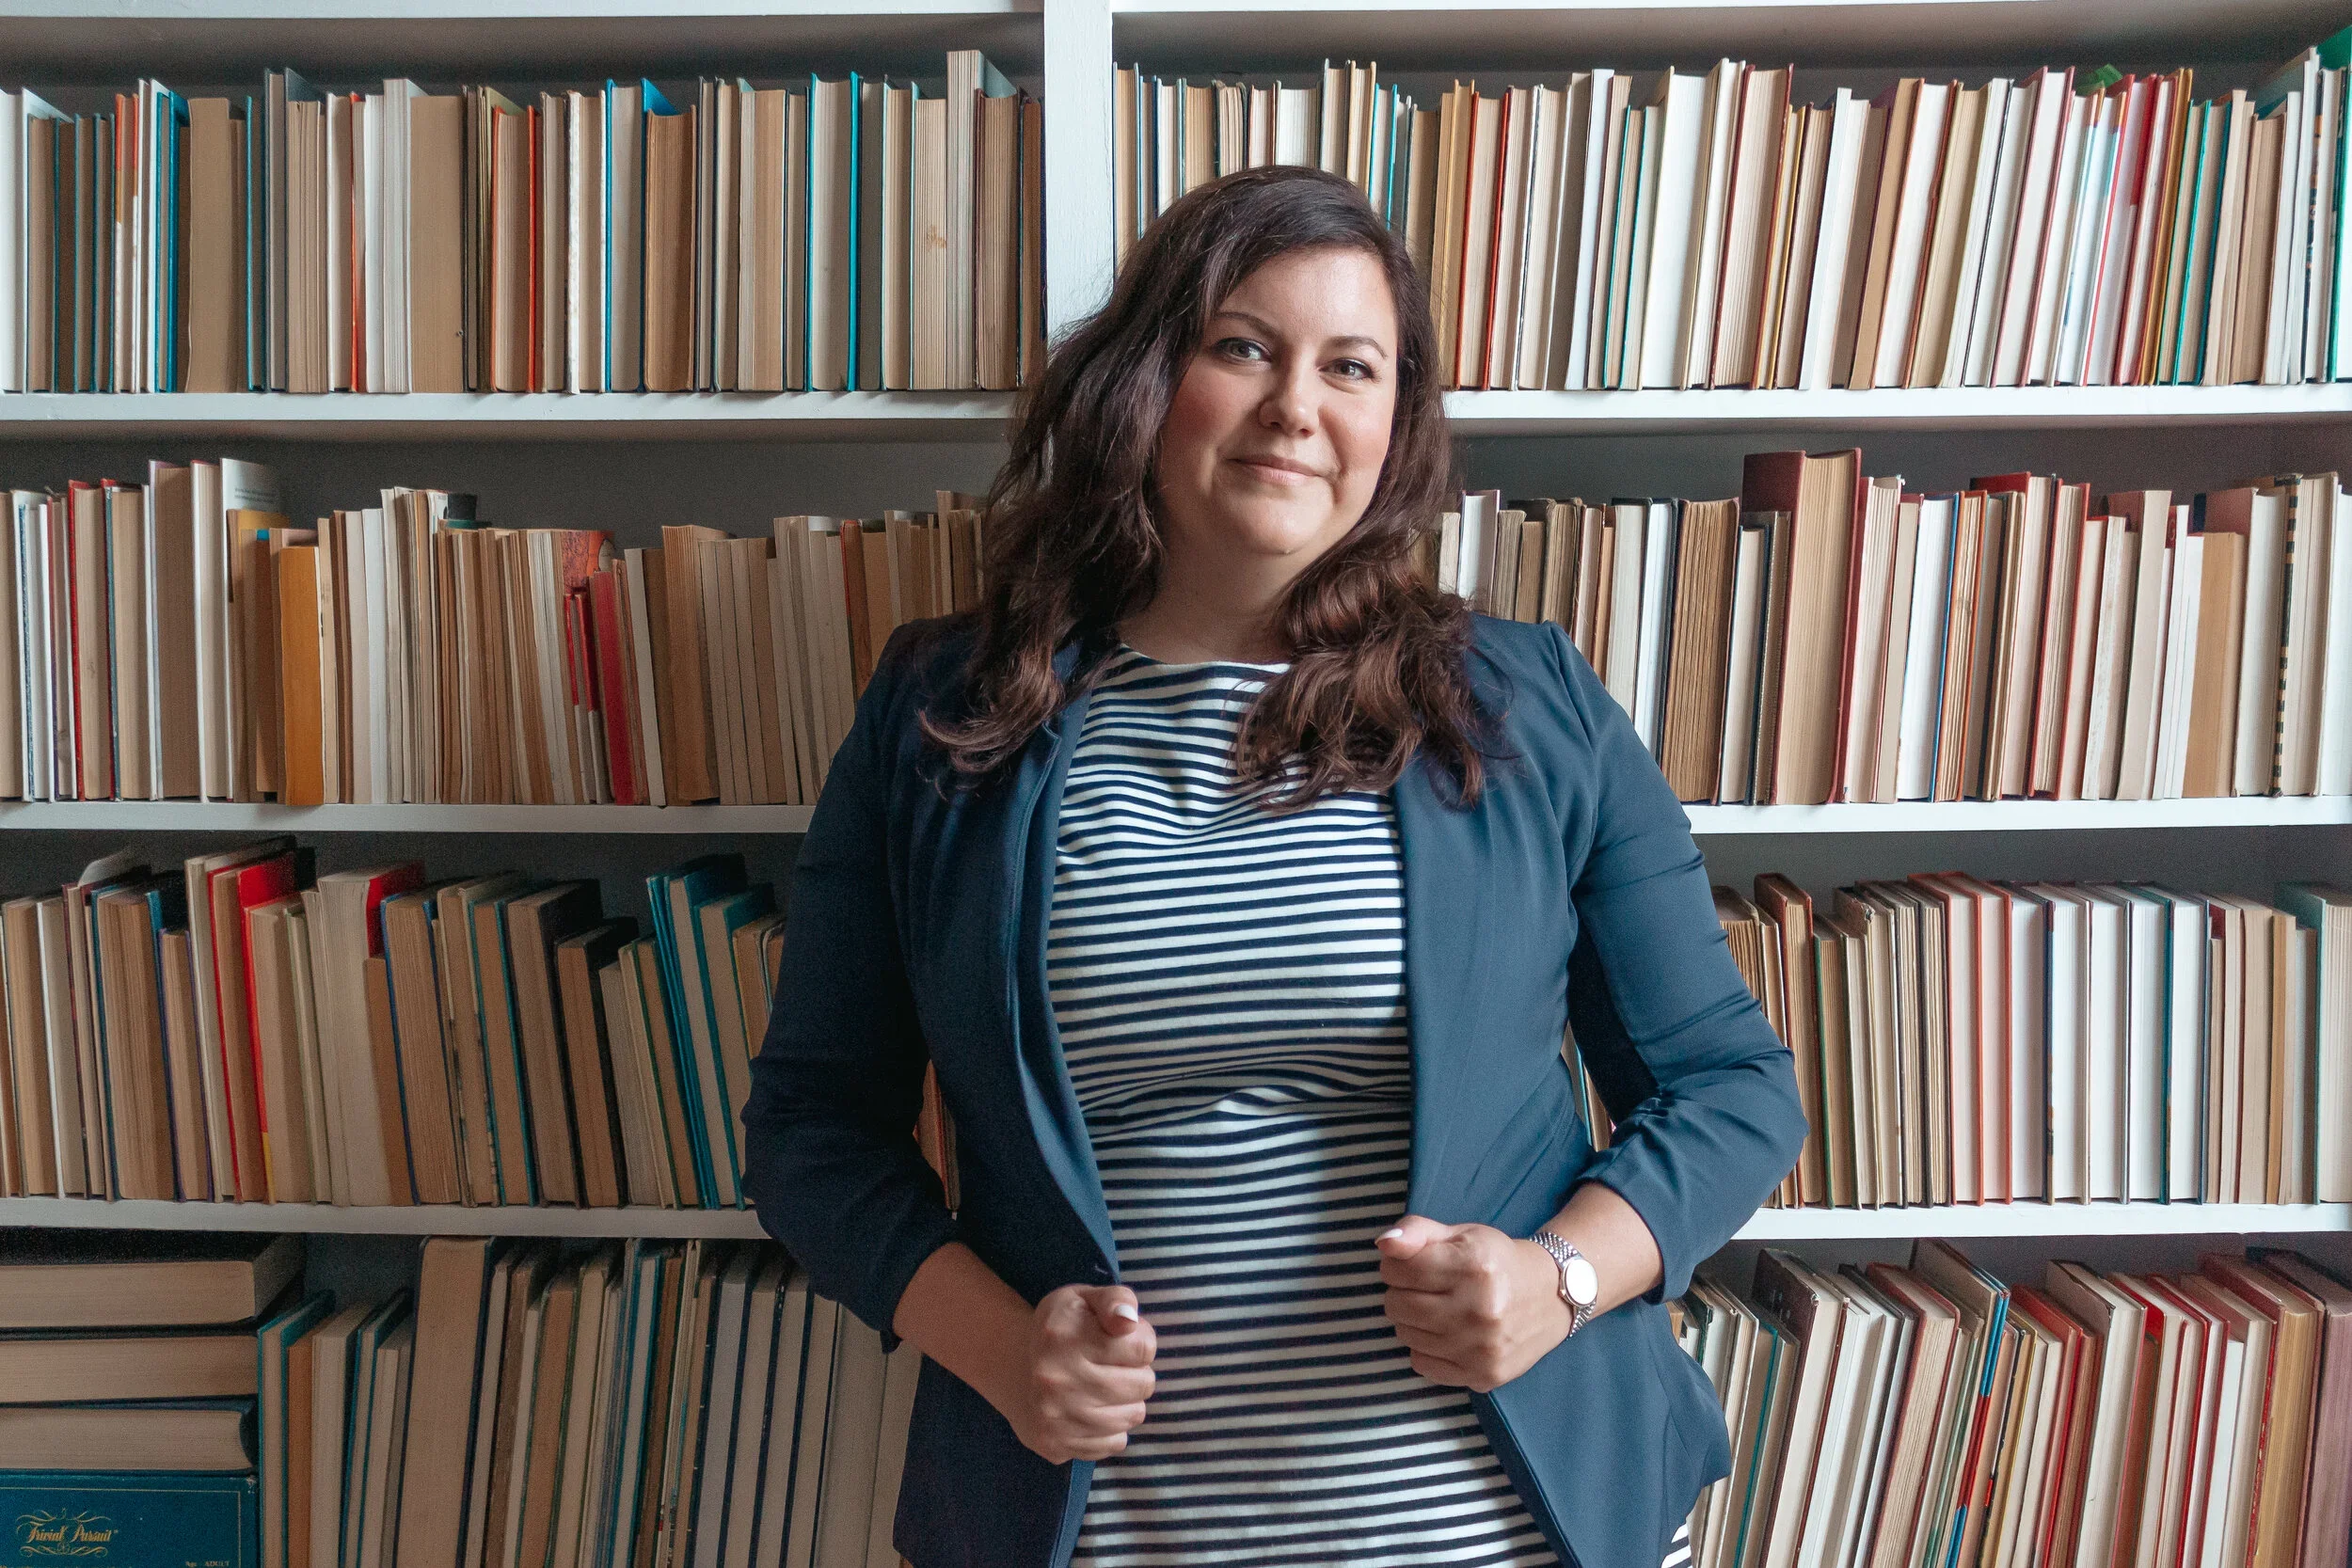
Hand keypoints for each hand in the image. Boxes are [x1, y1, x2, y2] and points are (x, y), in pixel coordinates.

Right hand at [1002, 1284, 1157, 1463]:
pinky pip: (1115, 1443)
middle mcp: (1056, 1381)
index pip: (1142, 1348)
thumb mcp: (1084, 1299)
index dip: (1140, 1341)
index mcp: (1064, 1338)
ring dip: (1127, 1401)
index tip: (1122, 1341)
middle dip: (1137, 1372)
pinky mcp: (1056, 1446)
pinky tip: (1093, 1411)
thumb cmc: (1061, 1330)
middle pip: (1143, 1384)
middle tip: (1114, 1366)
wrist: (1012, 1368)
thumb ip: (1115, 1299)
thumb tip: (1129, 1322)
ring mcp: (1055, 1419)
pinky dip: (1112, 1428)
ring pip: (1133, 1416)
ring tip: (1105, 1387)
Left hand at [1377, 1215, 1573, 1392]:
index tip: (1411, 1264)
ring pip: (1406, 1335)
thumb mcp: (1461, 1234)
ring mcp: (1482, 1348)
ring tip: (1438, 1308)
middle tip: (1426, 1287)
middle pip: (1396, 1305)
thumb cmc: (1496, 1261)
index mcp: (1474, 1267)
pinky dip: (1426, 1348)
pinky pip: (1422, 1364)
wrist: (1551, 1297)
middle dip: (1402, 1292)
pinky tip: (1447, 1333)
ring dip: (1412, 1320)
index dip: (1396, 1264)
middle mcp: (1479, 1310)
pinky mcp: (1483, 1375)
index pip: (1398, 1269)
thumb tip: (1384, 1245)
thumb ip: (1417, 1231)